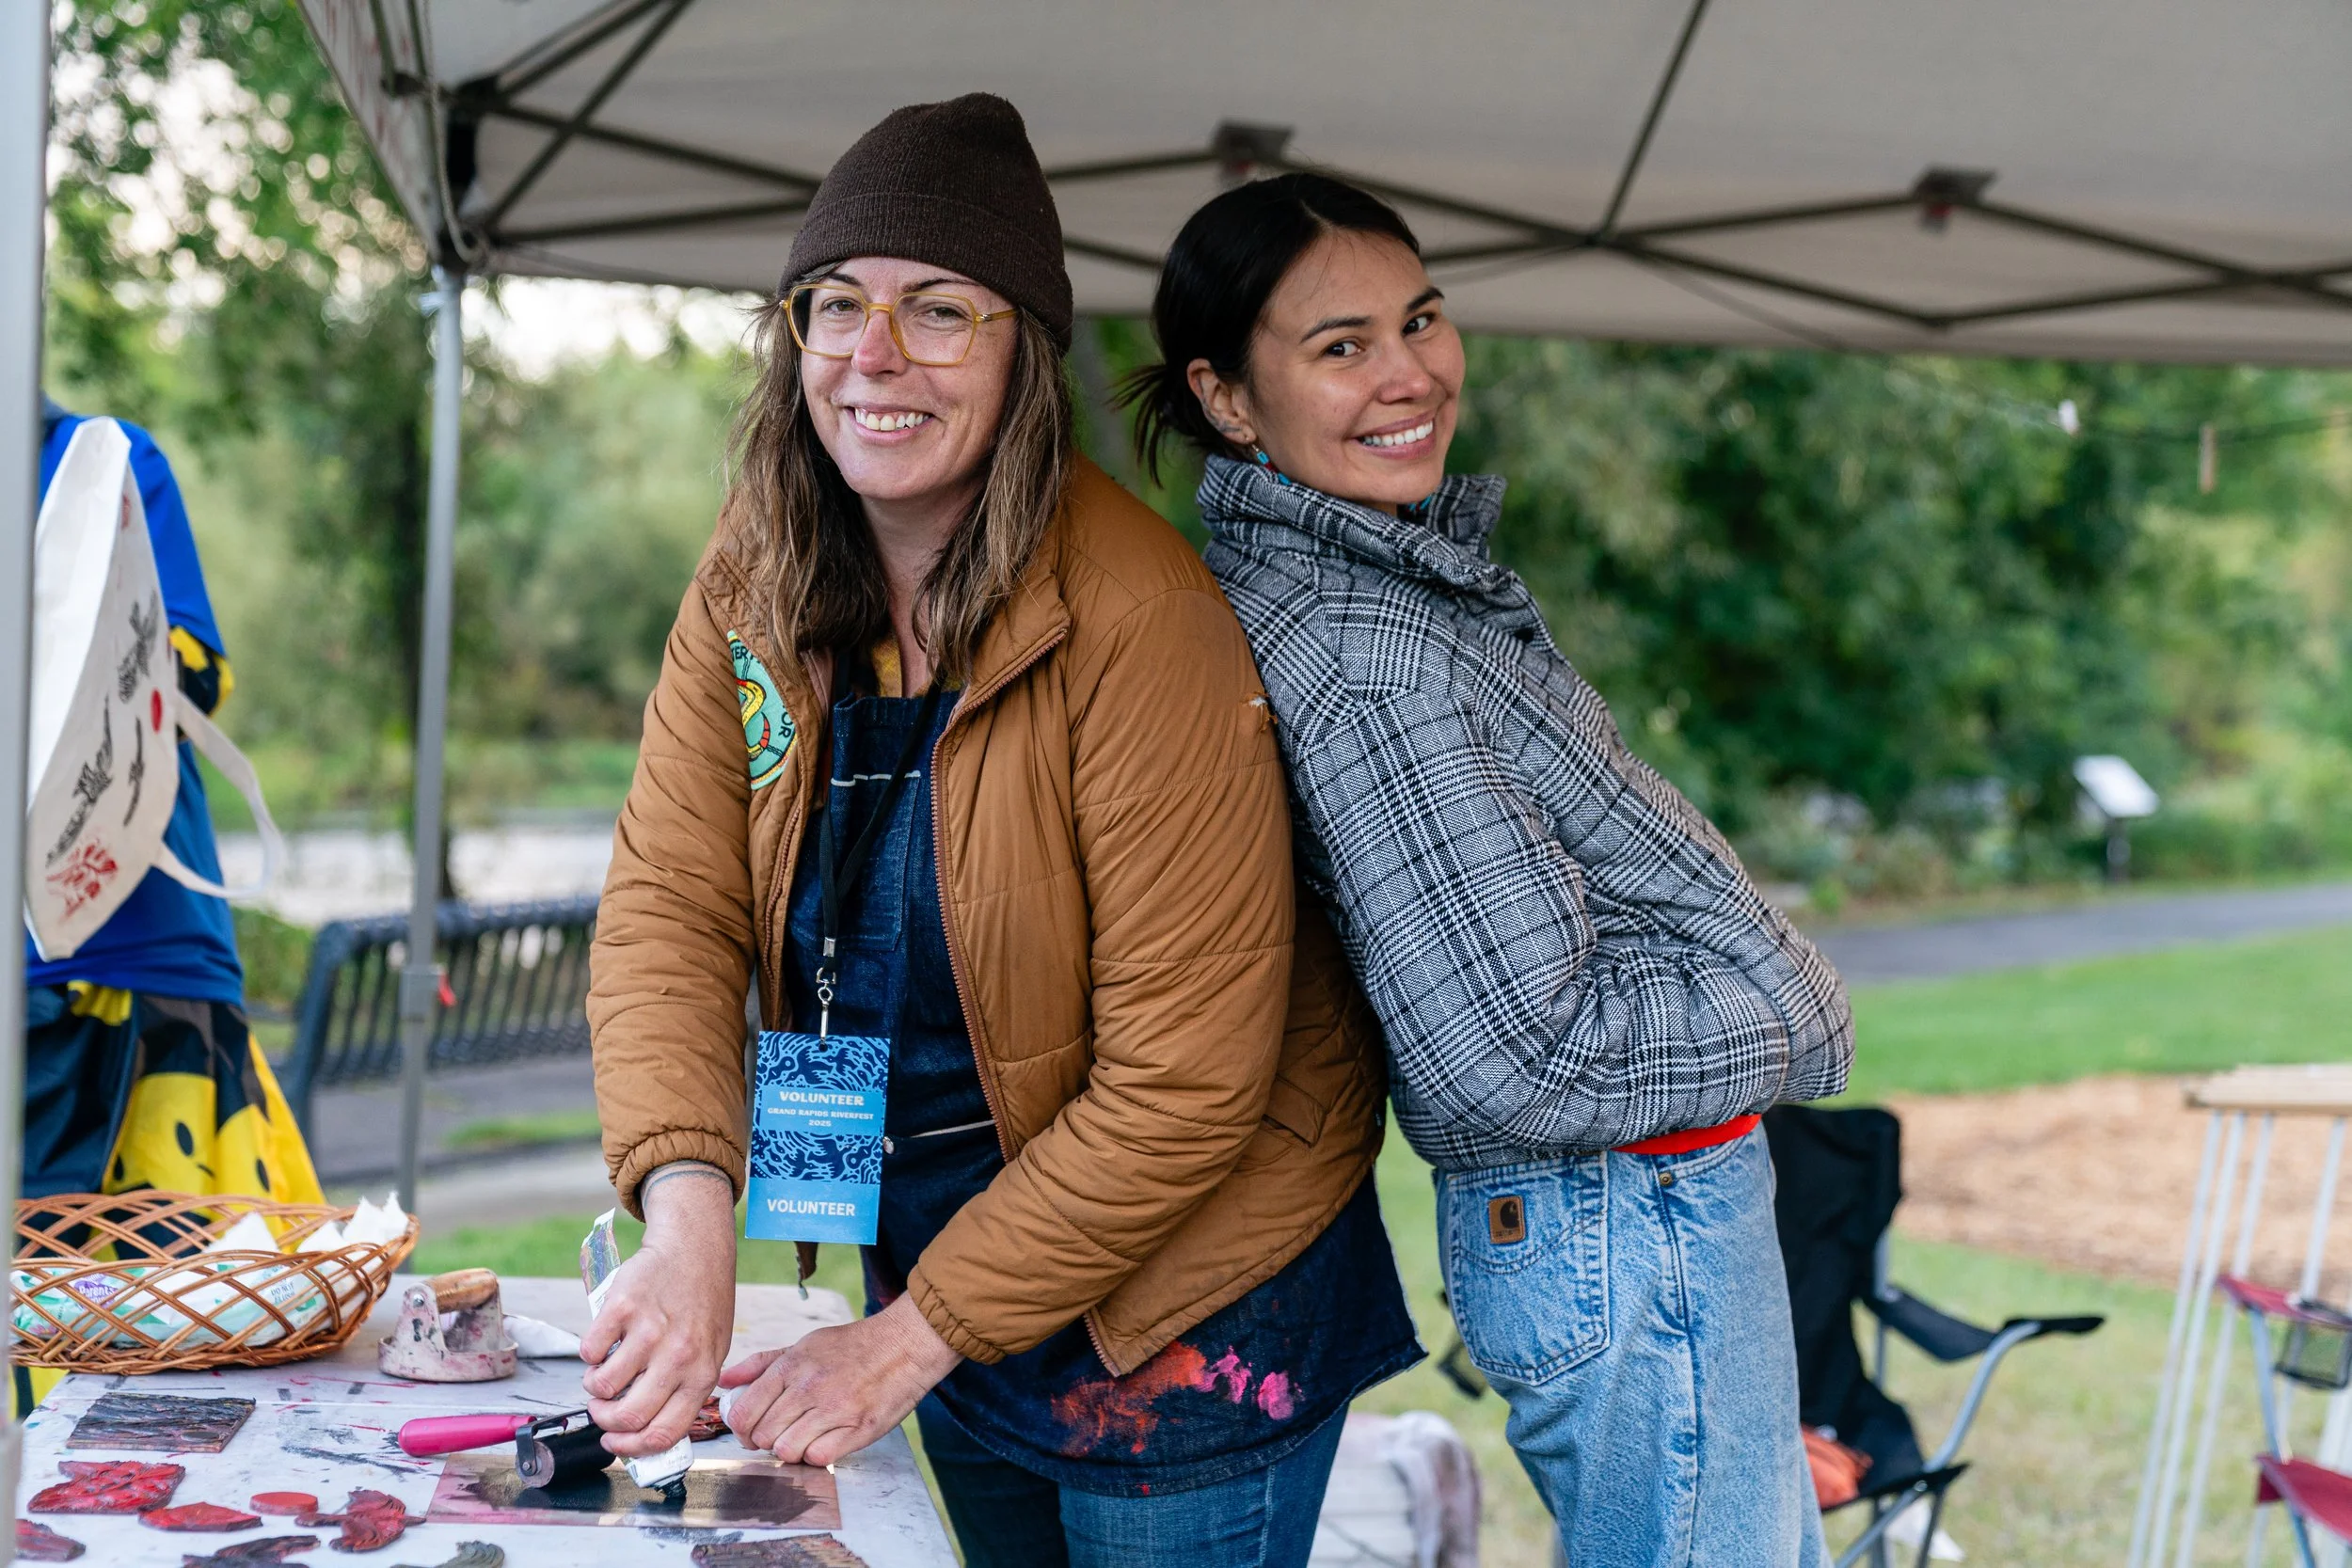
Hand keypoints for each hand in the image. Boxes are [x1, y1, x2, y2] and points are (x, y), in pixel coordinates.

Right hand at [580, 1163, 735, 1457]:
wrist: (694, 1250)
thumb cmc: (702, 1306)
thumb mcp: (710, 1351)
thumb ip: (686, 1390)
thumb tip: (648, 1434)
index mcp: (702, 1374)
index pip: (664, 1433)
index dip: (631, 1448)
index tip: (613, 1443)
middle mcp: (678, 1356)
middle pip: (628, 1416)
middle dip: (605, 1421)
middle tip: (600, 1410)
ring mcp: (650, 1332)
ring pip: (602, 1386)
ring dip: (593, 1387)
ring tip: (602, 1372)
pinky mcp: (623, 1308)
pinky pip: (590, 1351)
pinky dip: (588, 1354)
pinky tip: (603, 1343)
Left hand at [719, 1293, 960, 1466]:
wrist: (904, 1344)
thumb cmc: (853, 1346)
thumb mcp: (804, 1344)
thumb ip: (761, 1364)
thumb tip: (724, 1381)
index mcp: (792, 1366)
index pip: (744, 1412)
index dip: (741, 1428)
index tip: (751, 1430)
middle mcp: (809, 1388)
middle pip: (763, 1435)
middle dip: (766, 1440)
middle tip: (781, 1432)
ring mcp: (835, 1409)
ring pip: (787, 1450)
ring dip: (791, 1449)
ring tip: (804, 1436)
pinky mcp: (858, 1429)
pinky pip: (819, 1457)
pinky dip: (817, 1454)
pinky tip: (825, 1440)